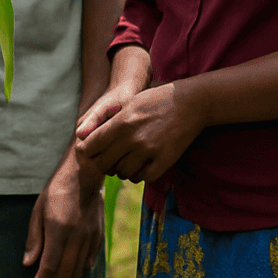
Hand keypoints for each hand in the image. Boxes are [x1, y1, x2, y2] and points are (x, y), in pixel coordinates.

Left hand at [23, 150, 103, 277]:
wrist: (85, 174)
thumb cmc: (57, 190)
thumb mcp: (38, 210)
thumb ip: (35, 238)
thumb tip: (28, 263)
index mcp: (59, 230)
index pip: (50, 266)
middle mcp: (77, 237)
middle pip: (66, 273)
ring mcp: (90, 238)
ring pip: (79, 270)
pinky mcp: (99, 236)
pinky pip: (90, 261)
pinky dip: (80, 271)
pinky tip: (73, 273)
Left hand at [76, 81, 203, 183]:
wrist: (190, 102)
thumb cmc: (158, 99)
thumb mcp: (130, 104)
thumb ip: (109, 121)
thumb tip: (86, 136)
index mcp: (120, 123)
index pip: (91, 146)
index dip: (89, 152)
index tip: (94, 152)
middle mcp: (131, 139)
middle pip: (104, 164)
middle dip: (104, 164)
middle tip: (110, 160)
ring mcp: (149, 151)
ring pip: (123, 173)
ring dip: (122, 171)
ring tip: (127, 163)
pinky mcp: (164, 160)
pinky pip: (144, 178)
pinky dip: (141, 175)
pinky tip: (143, 168)